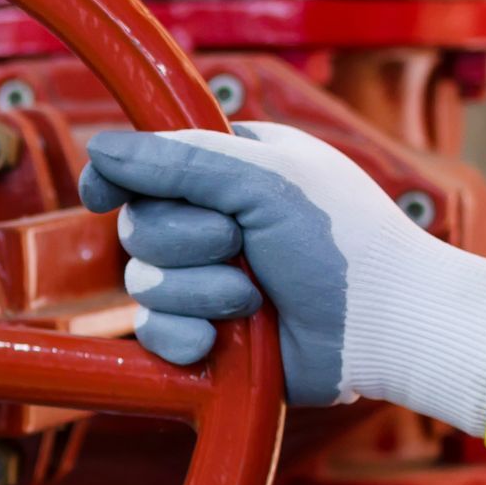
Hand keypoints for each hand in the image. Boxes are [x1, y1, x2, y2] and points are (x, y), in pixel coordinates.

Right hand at [82, 122, 485, 439]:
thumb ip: (178, 160)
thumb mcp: (264, 179)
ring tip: (254, 298)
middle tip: (241, 244)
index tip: (104, 194)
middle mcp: (212, 221)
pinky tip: (226, 338)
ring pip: (143, 285)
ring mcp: (206, 280)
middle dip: (184, 242)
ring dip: (198, 293)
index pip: (142, 167)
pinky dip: (187, 337)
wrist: (386, 327)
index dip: (116, 180)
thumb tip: (98, 146)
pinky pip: (154, 334)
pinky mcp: (206, 333)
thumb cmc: (344, 242)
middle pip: (137, 228)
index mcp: (228, 169)